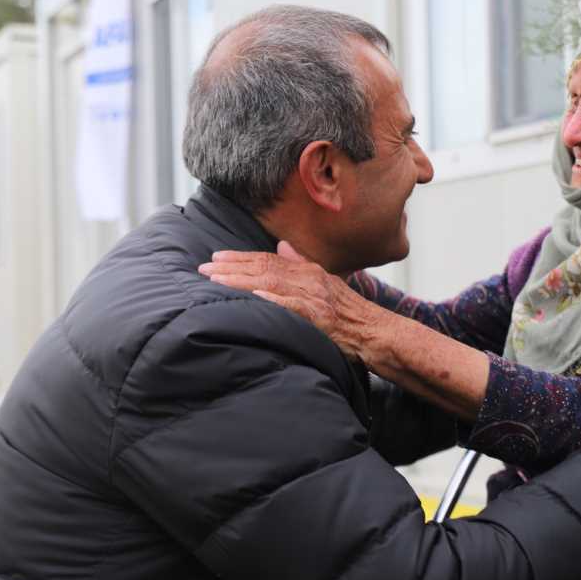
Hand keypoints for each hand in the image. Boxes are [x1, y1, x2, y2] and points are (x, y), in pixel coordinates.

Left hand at [198, 242, 370, 353]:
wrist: (377, 332)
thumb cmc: (351, 313)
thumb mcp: (327, 283)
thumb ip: (303, 265)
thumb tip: (282, 247)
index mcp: (311, 271)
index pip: (270, 259)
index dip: (241, 258)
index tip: (216, 257)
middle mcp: (311, 279)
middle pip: (265, 267)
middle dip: (232, 266)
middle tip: (204, 267)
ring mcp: (315, 297)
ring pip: (271, 283)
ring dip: (241, 281)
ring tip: (216, 280)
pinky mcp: (319, 316)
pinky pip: (291, 306)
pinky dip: (271, 300)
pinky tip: (253, 297)